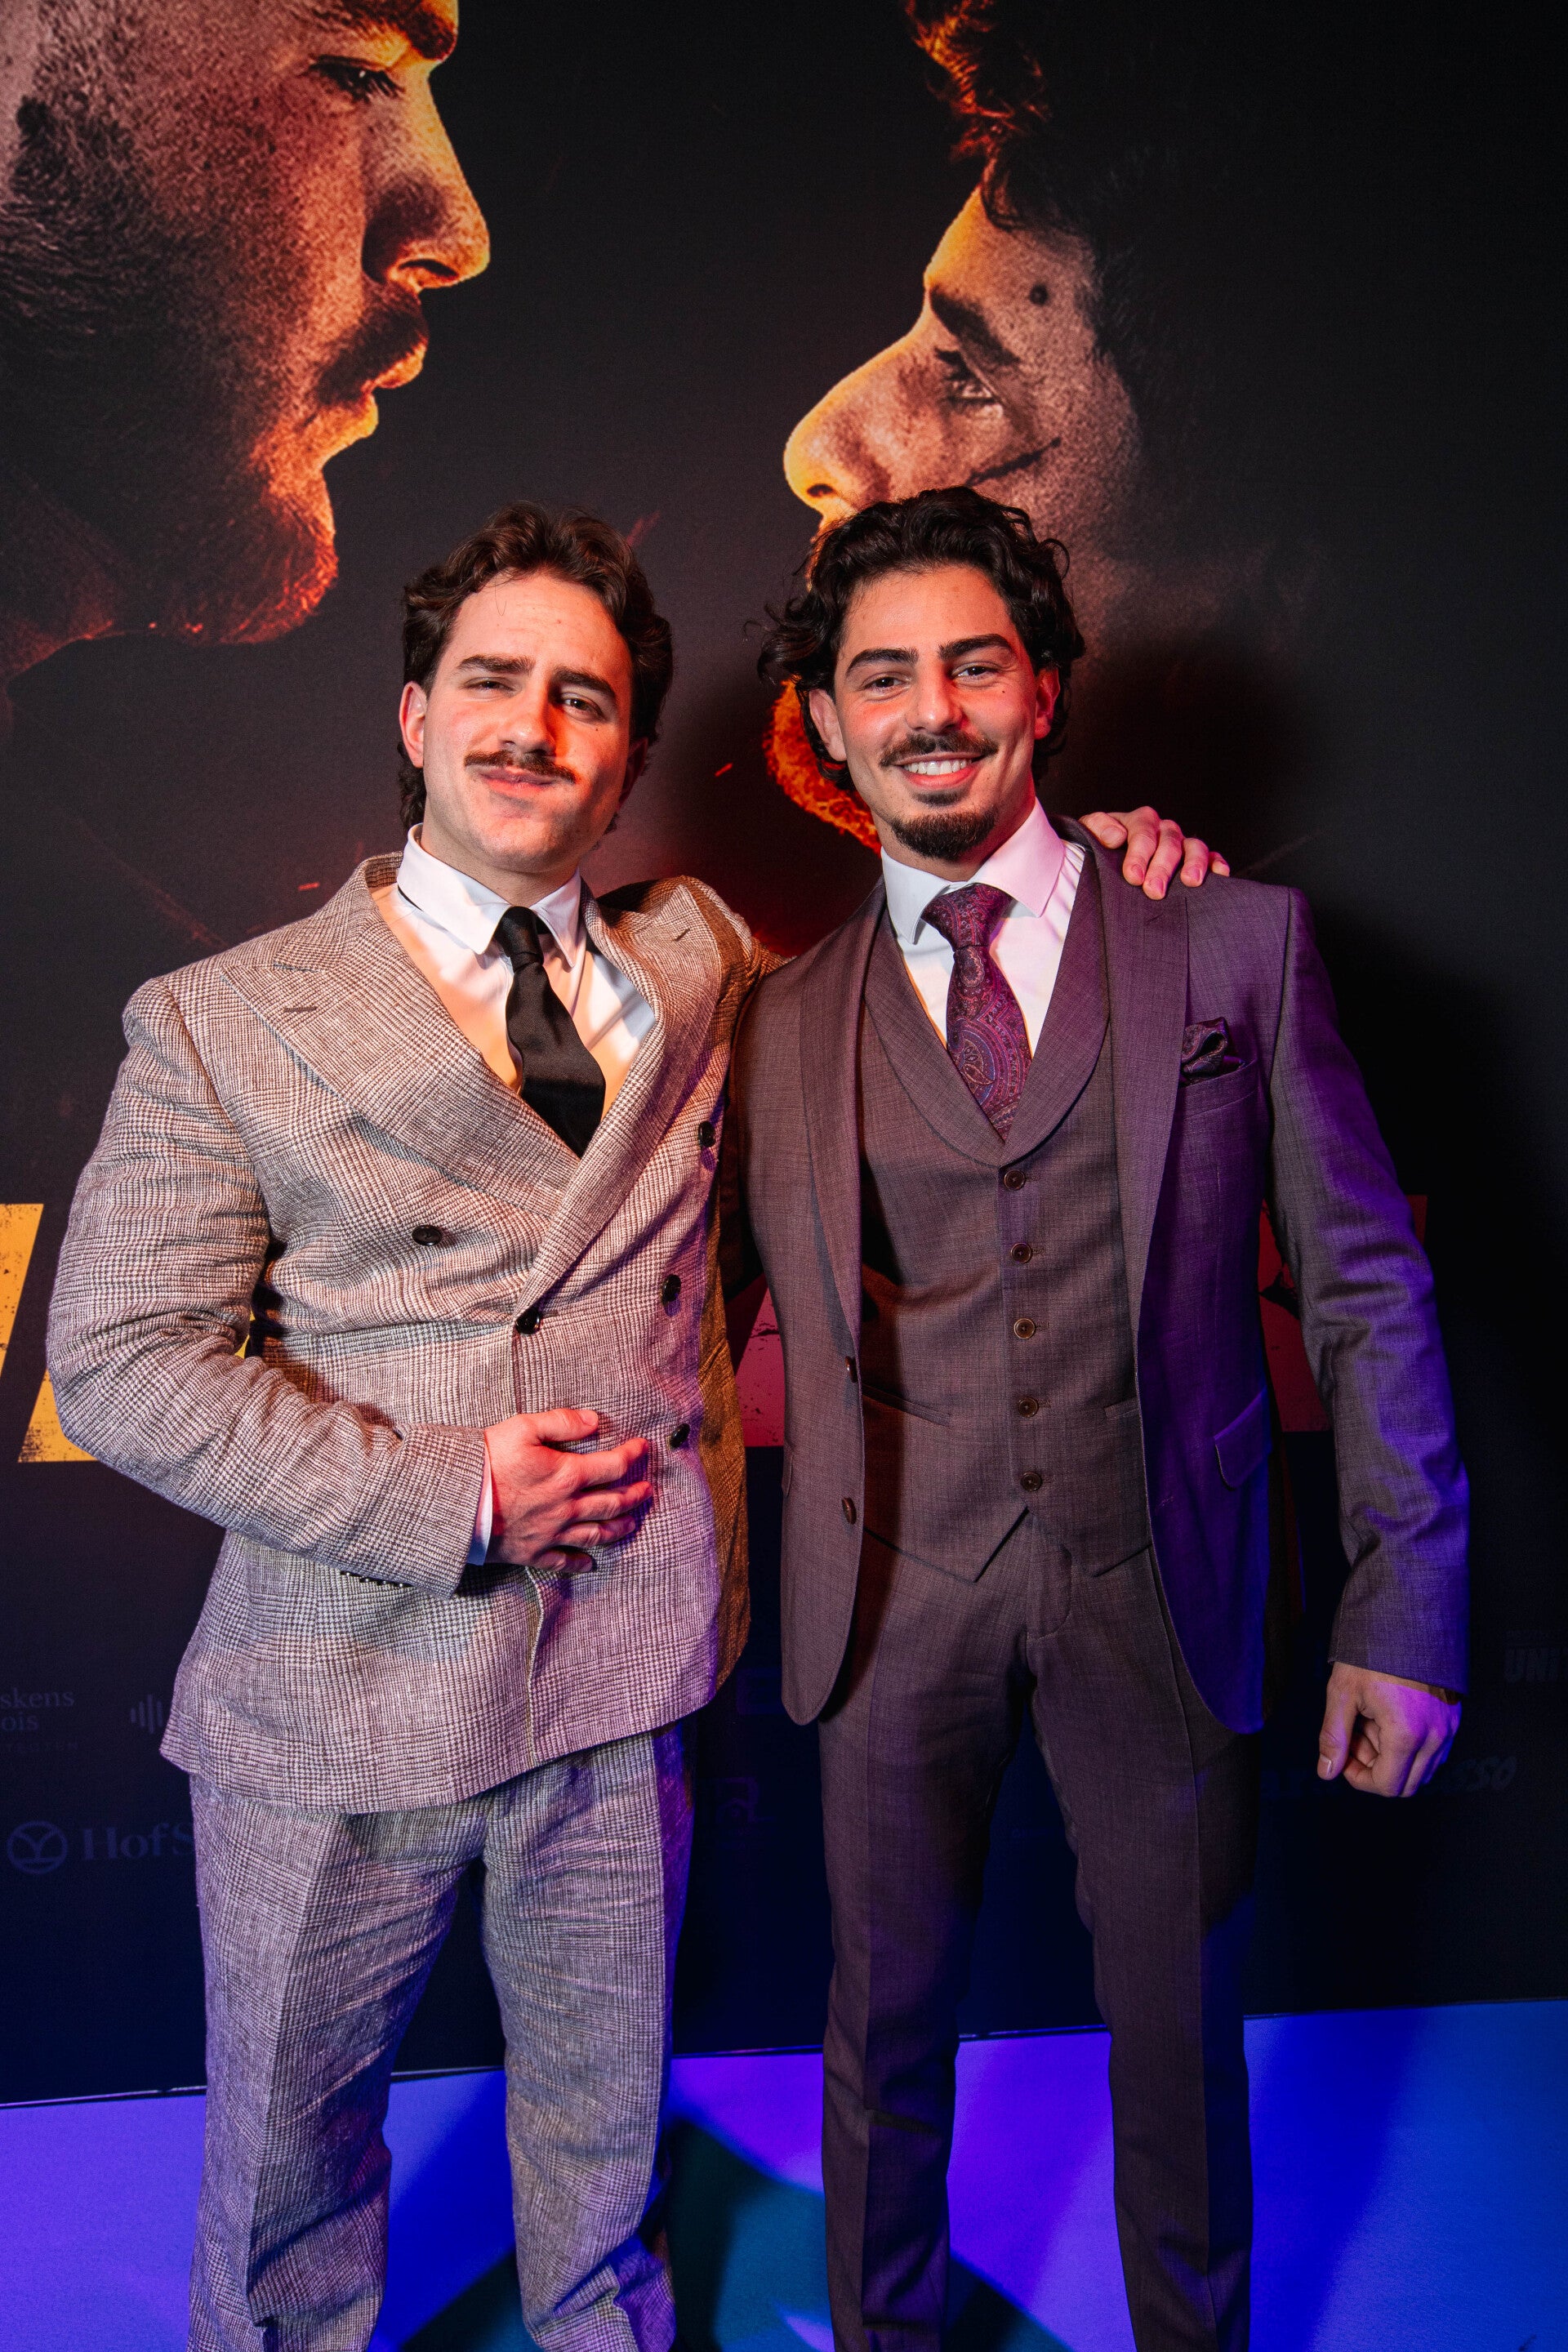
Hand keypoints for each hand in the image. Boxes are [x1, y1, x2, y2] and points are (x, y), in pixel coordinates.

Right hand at [483, 1408, 652, 1572]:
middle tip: (647, 1491)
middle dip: (635, 1495)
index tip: (643, 1449)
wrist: (455, 1501)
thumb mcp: (523, 1428)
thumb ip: (562, 1422)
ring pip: (597, 1534)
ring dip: (619, 1527)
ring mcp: (552, 1533)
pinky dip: (581, 1563)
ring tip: (633, 1523)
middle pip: (613, 1503)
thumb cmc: (487, 1461)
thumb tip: (593, 1421)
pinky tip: (591, 1563)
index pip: (614, 1466)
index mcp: (568, 1475)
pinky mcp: (534, 1552)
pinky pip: (564, 1561)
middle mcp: (567, 1508)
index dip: (633, 1456)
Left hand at [1080, 807, 1229, 898]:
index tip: (1133, 876)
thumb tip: (1116, 835)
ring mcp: (1182, 843)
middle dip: (1162, 867)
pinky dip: (1216, 863)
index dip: (1139, 854)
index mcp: (1139, 821)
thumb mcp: (1089, 834)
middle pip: (1169, 843)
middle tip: (1154, 891)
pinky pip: (1212, 857)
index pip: (1142, 833)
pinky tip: (1218, 875)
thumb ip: (1097, 829)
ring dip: (1193, 864)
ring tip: (1190, 882)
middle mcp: (1163, 830)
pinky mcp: (1197, 858)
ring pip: (1194, 846)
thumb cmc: (1100, 849)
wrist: (1109, 859)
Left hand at [1317, 1662, 1460, 1797]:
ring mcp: (1449, 1727)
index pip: (1387, 1786)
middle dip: (1376, 1768)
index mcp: (1407, 1734)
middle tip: (1356, 1735)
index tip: (1344, 1755)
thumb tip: (1327, 1772)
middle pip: (1406, 1784)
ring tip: (1371, 1721)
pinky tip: (1389, 1715)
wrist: (1407, 1617)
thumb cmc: (1372, 1652)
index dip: (1359, 1778)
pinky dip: (1411, 1744)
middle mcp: (1435, 1737)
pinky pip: (1434, 1749)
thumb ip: (1334, 1737)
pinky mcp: (1453, 1717)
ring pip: (1421, 1768)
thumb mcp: (1343, 1693)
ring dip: (1393, 1756)